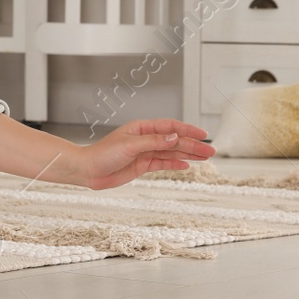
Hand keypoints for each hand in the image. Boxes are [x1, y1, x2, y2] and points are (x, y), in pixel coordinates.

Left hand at [58, 119, 215, 189]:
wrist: (88, 170)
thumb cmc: (103, 153)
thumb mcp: (130, 145)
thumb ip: (153, 142)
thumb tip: (174, 137)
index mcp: (142, 128)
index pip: (171, 127)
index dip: (188, 130)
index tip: (203, 135)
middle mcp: (146, 139)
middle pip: (174, 141)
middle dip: (193, 145)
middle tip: (210, 151)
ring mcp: (145, 152)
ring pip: (171, 153)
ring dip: (188, 155)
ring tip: (205, 158)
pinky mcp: (142, 165)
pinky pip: (163, 163)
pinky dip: (175, 164)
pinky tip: (187, 165)